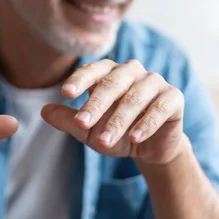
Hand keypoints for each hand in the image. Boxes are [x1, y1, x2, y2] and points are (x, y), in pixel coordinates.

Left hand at [42, 59, 185, 165]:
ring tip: (104, 141)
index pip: (93, 70)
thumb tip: (44, 111)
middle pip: (113, 83)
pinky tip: (134, 138)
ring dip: (119, 120)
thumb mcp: (89, 130)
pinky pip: (161, 107)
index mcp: (110, 72)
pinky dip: (147, 123)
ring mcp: (155, 82)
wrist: (150, 148)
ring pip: (136, 97)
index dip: (80, 80)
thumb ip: (69, 120)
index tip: (66, 93)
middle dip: (96, 104)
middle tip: (82, 123)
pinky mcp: (174, 97)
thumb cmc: (116, 132)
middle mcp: (132, 71)